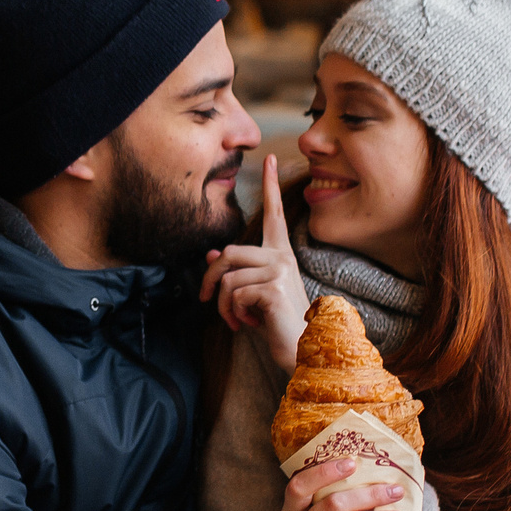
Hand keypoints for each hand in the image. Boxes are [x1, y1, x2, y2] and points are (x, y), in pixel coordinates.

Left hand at [200, 155, 306, 371]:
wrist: (304, 352)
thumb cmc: (278, 325)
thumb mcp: (253, 295)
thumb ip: (236, 273)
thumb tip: (211, 253)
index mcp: (280, 255)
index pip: (274, 214)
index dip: (270, 186)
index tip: (268, 157)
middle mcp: (282, 257)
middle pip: (228, 252)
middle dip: (209, 279)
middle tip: (206, 300)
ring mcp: (280, 271)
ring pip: (228, 278)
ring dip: (223, 306)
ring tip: (239, 320)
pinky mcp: (273, 288)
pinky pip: (234, 294)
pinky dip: (233, 315)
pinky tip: (251, 324)